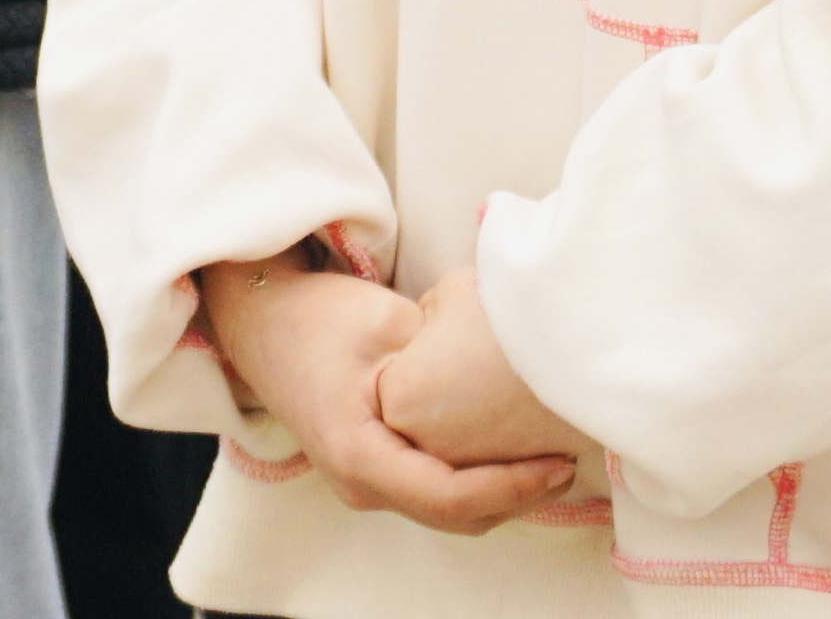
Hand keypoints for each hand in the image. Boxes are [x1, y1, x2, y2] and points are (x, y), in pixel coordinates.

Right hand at [198, 251, 574, 534]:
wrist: (262, 318)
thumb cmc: (318, 316)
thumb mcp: (387, 324)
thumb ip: (445, 357)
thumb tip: (515, 365)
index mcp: (358, 454)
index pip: (448, 496)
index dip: (511, 487)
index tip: (558, 464)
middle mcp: (359, 484)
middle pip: (454, 515)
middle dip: (516, 496)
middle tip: (568, 460)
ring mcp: (364, 483)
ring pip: (447, 511)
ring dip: (500, 494)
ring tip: (549, 459)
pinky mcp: (374, 470)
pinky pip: (434, 493)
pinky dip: (477, 482)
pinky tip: (510, 452)